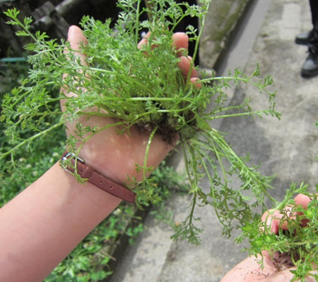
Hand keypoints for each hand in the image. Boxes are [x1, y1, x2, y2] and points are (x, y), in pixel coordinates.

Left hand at [62, 26, 198, 184]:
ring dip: (185, 74)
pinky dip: (192, 100)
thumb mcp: (77, 89)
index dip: (154, 47)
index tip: (163, 34)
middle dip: (175, 56)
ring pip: (178, 91)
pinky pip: (185, 115)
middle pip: (166, 73)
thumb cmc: (83, 129)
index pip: (145, 63)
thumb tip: (74, 29)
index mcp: (126, 88)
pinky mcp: (169, 134)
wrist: (95, 166)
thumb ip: (78, 59)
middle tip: (183, 41)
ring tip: (188, 63)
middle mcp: (145, 101)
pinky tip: (194, 86)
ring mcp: (159, 117)